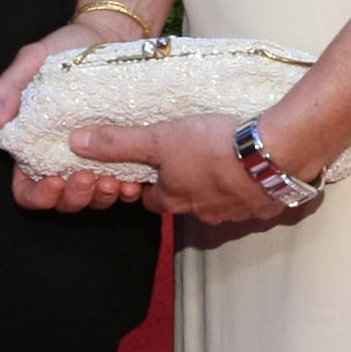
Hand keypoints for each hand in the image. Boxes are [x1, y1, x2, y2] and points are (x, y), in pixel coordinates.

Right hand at [0, 19, 149, 215]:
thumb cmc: (68, 49)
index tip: (54, 179)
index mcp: (36, 147)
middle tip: (88, 177)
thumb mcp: (33, 60)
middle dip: (74, 198)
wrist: (112, 37)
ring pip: (92, 200)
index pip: (27, 189)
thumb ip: (8, 87)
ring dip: (100, 198)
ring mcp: (95, 161)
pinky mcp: (123, 156)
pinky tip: (132, 183)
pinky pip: (122, 187)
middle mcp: (64, 160)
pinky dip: (125, 191)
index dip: (38, 195)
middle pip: (62, 202)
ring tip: (112, 181)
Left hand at [67, 114, 300, 224]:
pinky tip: (252, 166)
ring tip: (222, 156)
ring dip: (217, 185)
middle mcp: (202, 213)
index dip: (148, 182)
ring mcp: (236, 213)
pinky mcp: (265, 207)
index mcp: (175, 199)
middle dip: (184, 184)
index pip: (151, 199)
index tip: (152, 165)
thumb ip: (118, 143)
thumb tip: (76, 143)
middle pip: (185, 201)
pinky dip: (249, 186)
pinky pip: (251, 199)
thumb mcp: (159, 138)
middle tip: (189, 156)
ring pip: (219, 201)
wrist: (274, 155)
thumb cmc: (213, 146)